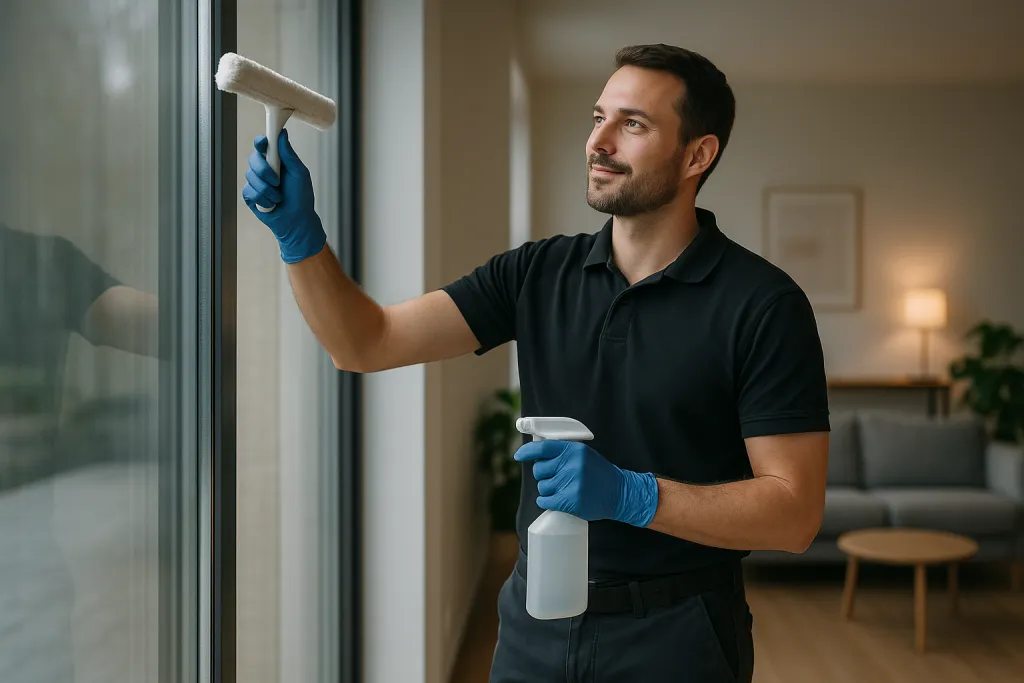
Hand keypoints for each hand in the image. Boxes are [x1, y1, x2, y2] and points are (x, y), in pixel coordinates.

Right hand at [242, 128, 326, 262]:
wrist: (297, 221)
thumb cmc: (301, 197)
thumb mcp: (299, 173)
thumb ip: (289, 154)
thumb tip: (282, 133)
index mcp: (276, 160)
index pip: (263, 145)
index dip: (261, 142)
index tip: (263, 143)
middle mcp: (263, 168)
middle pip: (253, 159)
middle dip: (265, 170)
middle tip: (277, 181)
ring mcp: (255, 182)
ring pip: (251, 177)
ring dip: (268, 190)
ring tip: (279, 198)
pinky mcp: (250, 196)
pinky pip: (250, 192)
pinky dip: (263, 199)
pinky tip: (271, 204)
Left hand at [514, 440, 658, 526]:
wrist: (620, 493)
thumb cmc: (599, 473)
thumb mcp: (584, 455)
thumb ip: (563, 453)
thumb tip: (536, 455)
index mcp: (573, 450)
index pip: (543, 448)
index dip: (528, 452)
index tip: (518, 456)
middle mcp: (571, 464)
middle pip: (539, 470)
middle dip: (544, 475)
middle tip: (559, 479)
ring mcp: (571, 482)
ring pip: (542, 487)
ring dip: (549, 490)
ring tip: (565, 490)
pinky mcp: (571, 500)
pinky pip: (545, 501)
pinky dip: (548, 502)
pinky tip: (560, 500)